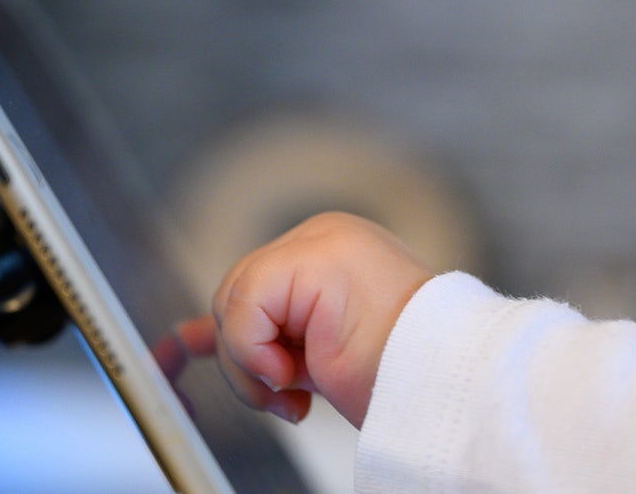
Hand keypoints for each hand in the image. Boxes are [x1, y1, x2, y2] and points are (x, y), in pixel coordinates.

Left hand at [167, 212, 431, 427]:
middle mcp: (323, 239)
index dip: (242, 345)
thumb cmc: (401, 378)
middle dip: (250, 360)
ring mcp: (320, 242)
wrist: (450, 386)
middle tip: (290, 396)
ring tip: (298, 392)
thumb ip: (262, 338)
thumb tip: (186, 338)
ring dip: (255, 365)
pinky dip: (254, 352)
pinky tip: (293, 378)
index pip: (252, 289)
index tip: (263, 386)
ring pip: (235, 301)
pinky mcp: (314, 257)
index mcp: (330, 254)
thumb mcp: (316, 356)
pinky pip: (245, 303)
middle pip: (237, 295)